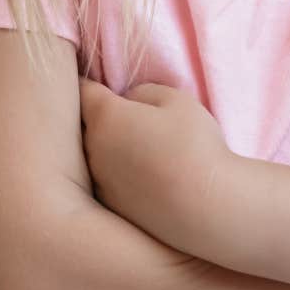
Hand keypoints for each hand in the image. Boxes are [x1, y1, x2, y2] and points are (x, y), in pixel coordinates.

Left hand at [79, 80, 234, 253]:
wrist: (206, 209)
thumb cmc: (194, 146)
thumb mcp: (176, 100)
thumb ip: (144, 91)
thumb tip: (128, 102)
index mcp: (105, 117)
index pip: (83, 90)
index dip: (90, 82)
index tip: (95, 80)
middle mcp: (92, 149)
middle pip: (87, 125)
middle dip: (100, 118)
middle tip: (128, 117)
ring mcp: (99, 182)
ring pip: (96, 155)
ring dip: (110, 149)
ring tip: (142, 150)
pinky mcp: (111, 208)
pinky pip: (108, 181)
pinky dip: (119, 176)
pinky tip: (146, 179)